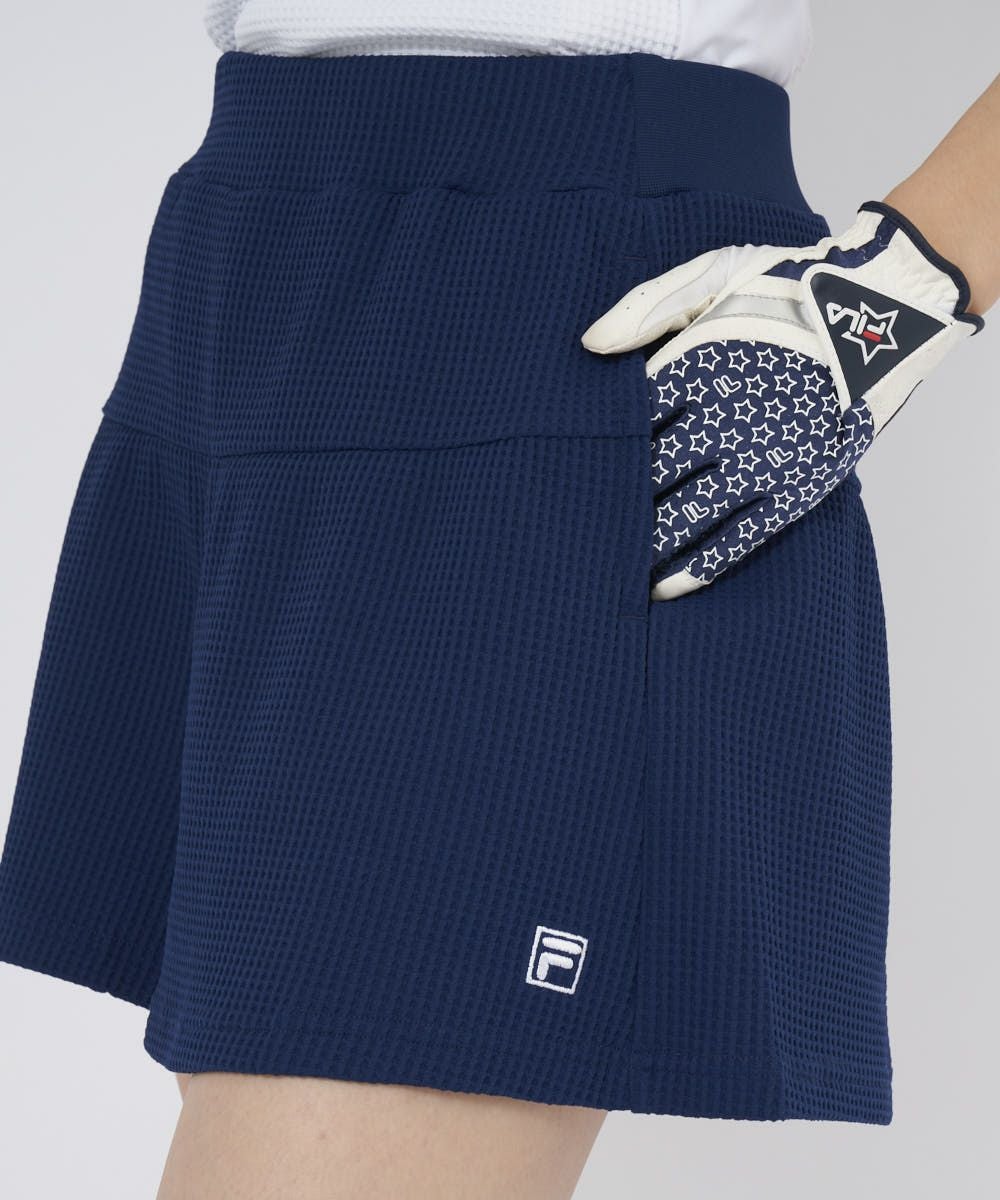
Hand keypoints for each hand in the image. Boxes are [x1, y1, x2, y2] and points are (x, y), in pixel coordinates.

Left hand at [582, 202, 982, 599]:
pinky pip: (736, 542)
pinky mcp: (795, 492)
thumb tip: (587, 347)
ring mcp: (762, 462)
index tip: (560, 475)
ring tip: (605, 573)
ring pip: (683, 519)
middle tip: (566, 536)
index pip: (625, 422)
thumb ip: (647, 307)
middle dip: (605, 509)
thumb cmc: (785, 290)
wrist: (884, 313)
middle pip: (645, 478)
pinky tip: (662, 589)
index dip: (591, 451)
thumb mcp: (714, 274)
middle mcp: (726, 421)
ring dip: (642, 549)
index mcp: (698, 367)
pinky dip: (695, 569)